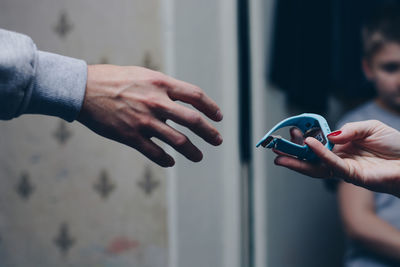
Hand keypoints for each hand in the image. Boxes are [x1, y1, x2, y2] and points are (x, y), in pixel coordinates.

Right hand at [77, 65, 222, 166]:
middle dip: (209, 132)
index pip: (195, 95)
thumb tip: (182, 98)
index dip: (211, 107)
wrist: (82, 89)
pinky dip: (166, 160)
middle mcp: (156, 102)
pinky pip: (155, 153)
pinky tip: (171, 162)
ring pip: (178, 141)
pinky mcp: (131, 136)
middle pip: (192, 120)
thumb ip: (163, 87)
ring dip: (192, 151)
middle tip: (218, 140)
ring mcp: (144, 121)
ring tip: (199, 157)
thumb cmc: (113, 80)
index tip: (218, 116)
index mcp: (161, 84)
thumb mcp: (143, 75)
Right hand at [274, 120, 399, 196]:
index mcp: (343, 148)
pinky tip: (309, 145)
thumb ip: (349, 130)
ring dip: (297, 161)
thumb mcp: (370, 127)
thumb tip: (330, 135)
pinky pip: (333, 165)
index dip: (304, 139)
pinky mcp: (354, 176)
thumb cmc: (395, 145)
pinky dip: (320, 155)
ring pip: (316, 167)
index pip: (319, 145)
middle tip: (274, 149)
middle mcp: (341, 160)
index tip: (292, 130)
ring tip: (280, 156)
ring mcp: (346, 170)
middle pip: (312, 160)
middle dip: (292, 155)